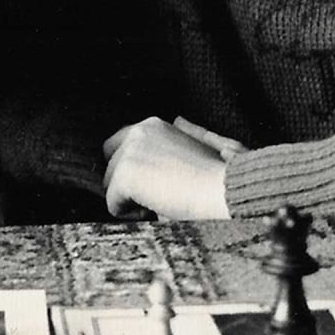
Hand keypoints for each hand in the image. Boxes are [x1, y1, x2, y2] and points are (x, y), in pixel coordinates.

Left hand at [102, 116, 233, 220]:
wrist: (225, 190)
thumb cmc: (222, 175)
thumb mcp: (206, 143)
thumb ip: (188, 131)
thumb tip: (179, 120)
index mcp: (155, 125)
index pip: (120, 144)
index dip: (132, 168)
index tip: (154, 184)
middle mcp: (138, 132)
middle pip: (110, 163)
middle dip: (125, 182)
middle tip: (156, 197)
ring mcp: (130, 151)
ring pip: (109, 184)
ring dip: (129, 198)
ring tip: (160, 203)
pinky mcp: (126, 174)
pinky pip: (112, 203)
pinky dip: (129, 214)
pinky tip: (155, 210)